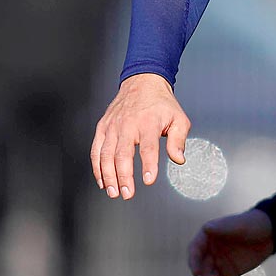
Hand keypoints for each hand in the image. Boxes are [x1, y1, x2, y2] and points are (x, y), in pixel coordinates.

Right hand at [91, 73, 189, 199]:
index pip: (148, 147)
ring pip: (106, 154)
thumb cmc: (161, 104)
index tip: (148, 180)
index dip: (148, 165)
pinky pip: (96, 150)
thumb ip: (178, 140)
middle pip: (123, 153)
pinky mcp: (103, 128)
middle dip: (124, 176)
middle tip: (128, 193)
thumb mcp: (178, 118)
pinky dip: (97, 167)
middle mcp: (128, 124)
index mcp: (148, 122)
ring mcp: (113, 126)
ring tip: (114, 192)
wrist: (142, 83)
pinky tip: (103, 181)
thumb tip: (178, 159)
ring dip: (108, 175)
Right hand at [187, 209, 275, 275]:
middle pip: (202, 268)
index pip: (195, 250)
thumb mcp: (239, 225)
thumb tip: (207, 228)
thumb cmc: (252, 224)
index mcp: (207, 237)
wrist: (269, 233)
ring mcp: (217, 264)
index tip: (195, 273)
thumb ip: (224, 227)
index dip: (193, 261)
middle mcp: (208, 251)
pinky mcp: (227, 274)